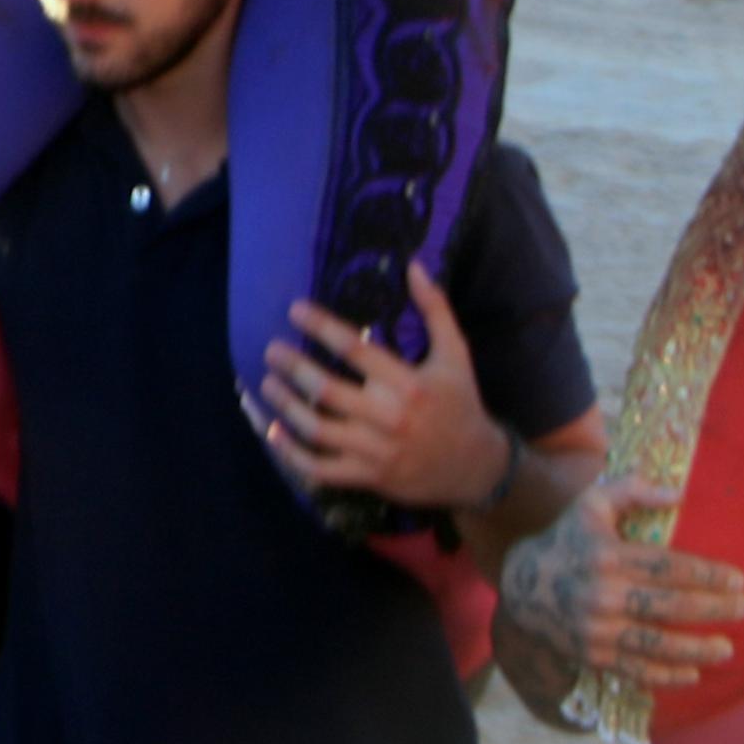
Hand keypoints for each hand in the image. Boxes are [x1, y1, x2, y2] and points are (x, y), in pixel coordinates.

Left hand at [260, 267, 504, 504]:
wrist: (475, 468)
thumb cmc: (461, 404)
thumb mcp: (456, 354)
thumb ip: (435, 309)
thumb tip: (414, 266)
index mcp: (408, 383)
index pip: (355, 350)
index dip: (321, 327)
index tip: (295, 310)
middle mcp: (388, 417)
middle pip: (328, 391)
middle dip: (295, 368)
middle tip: (272, 350)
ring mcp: (375, 451)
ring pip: (318, 430)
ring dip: (287, 406)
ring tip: (268, 384)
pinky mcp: (368, 477)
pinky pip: (321, 469)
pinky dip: (292, 454)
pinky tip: (273, 433)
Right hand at [493, 479, 743, 695]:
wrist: (524, 587)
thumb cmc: (568, 539)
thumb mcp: (592, 503)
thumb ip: (632, 490)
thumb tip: (678, 494)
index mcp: (607, 556)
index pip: (668, 567)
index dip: (707, 575)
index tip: (738, 579)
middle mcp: (603, 595)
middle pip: (669, 605)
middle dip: (712, 608)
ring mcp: (598, 630)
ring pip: (656, 644)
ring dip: (697, 648)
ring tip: (727, 648)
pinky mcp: (594, 655)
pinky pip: (636, 670)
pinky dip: (666, 676)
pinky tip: (692, 673)